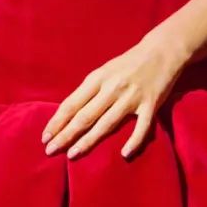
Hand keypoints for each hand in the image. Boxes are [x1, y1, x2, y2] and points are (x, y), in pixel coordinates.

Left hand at [41, 38, 187, 159]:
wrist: (161, 51)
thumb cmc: (128, 64)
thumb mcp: (104, 71)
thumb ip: (89, 90)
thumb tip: (69, 113)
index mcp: (97, 79)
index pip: (72, 104)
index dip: (57, 121)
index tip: (45, 136)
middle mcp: (111, 88)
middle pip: (85, 116)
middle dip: (66, 134)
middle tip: (50, 150)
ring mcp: (131, 97)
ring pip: (106, 123)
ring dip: (88, 141)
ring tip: (73, 155)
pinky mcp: (151, 104)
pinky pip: (142, 127)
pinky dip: (134, 141)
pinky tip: (124, 154)